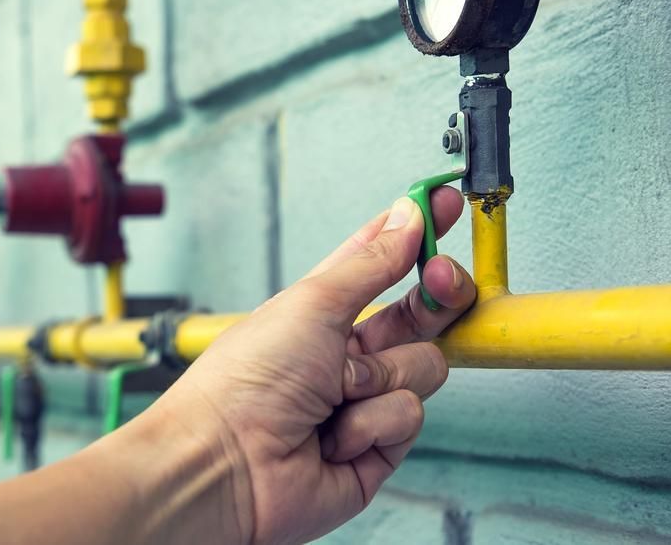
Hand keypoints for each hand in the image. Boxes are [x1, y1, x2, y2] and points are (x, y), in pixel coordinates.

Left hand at [153, 188, 475, 543]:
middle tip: (440, 277)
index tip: (442, 204)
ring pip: (424, 365)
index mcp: (324, 310)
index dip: (414, 234)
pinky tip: (334, 434)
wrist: (228, 465)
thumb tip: (407, 217)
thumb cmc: (246, 382)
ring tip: (336, 393)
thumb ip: (372, 262)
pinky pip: (411, 415)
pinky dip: (373, 423)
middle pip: (422, 312)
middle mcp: (348, 352)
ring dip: (381, 377)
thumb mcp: (312, 302)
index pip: (381, 262)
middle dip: (435, 293)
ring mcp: (366, 399)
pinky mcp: (380, 445)